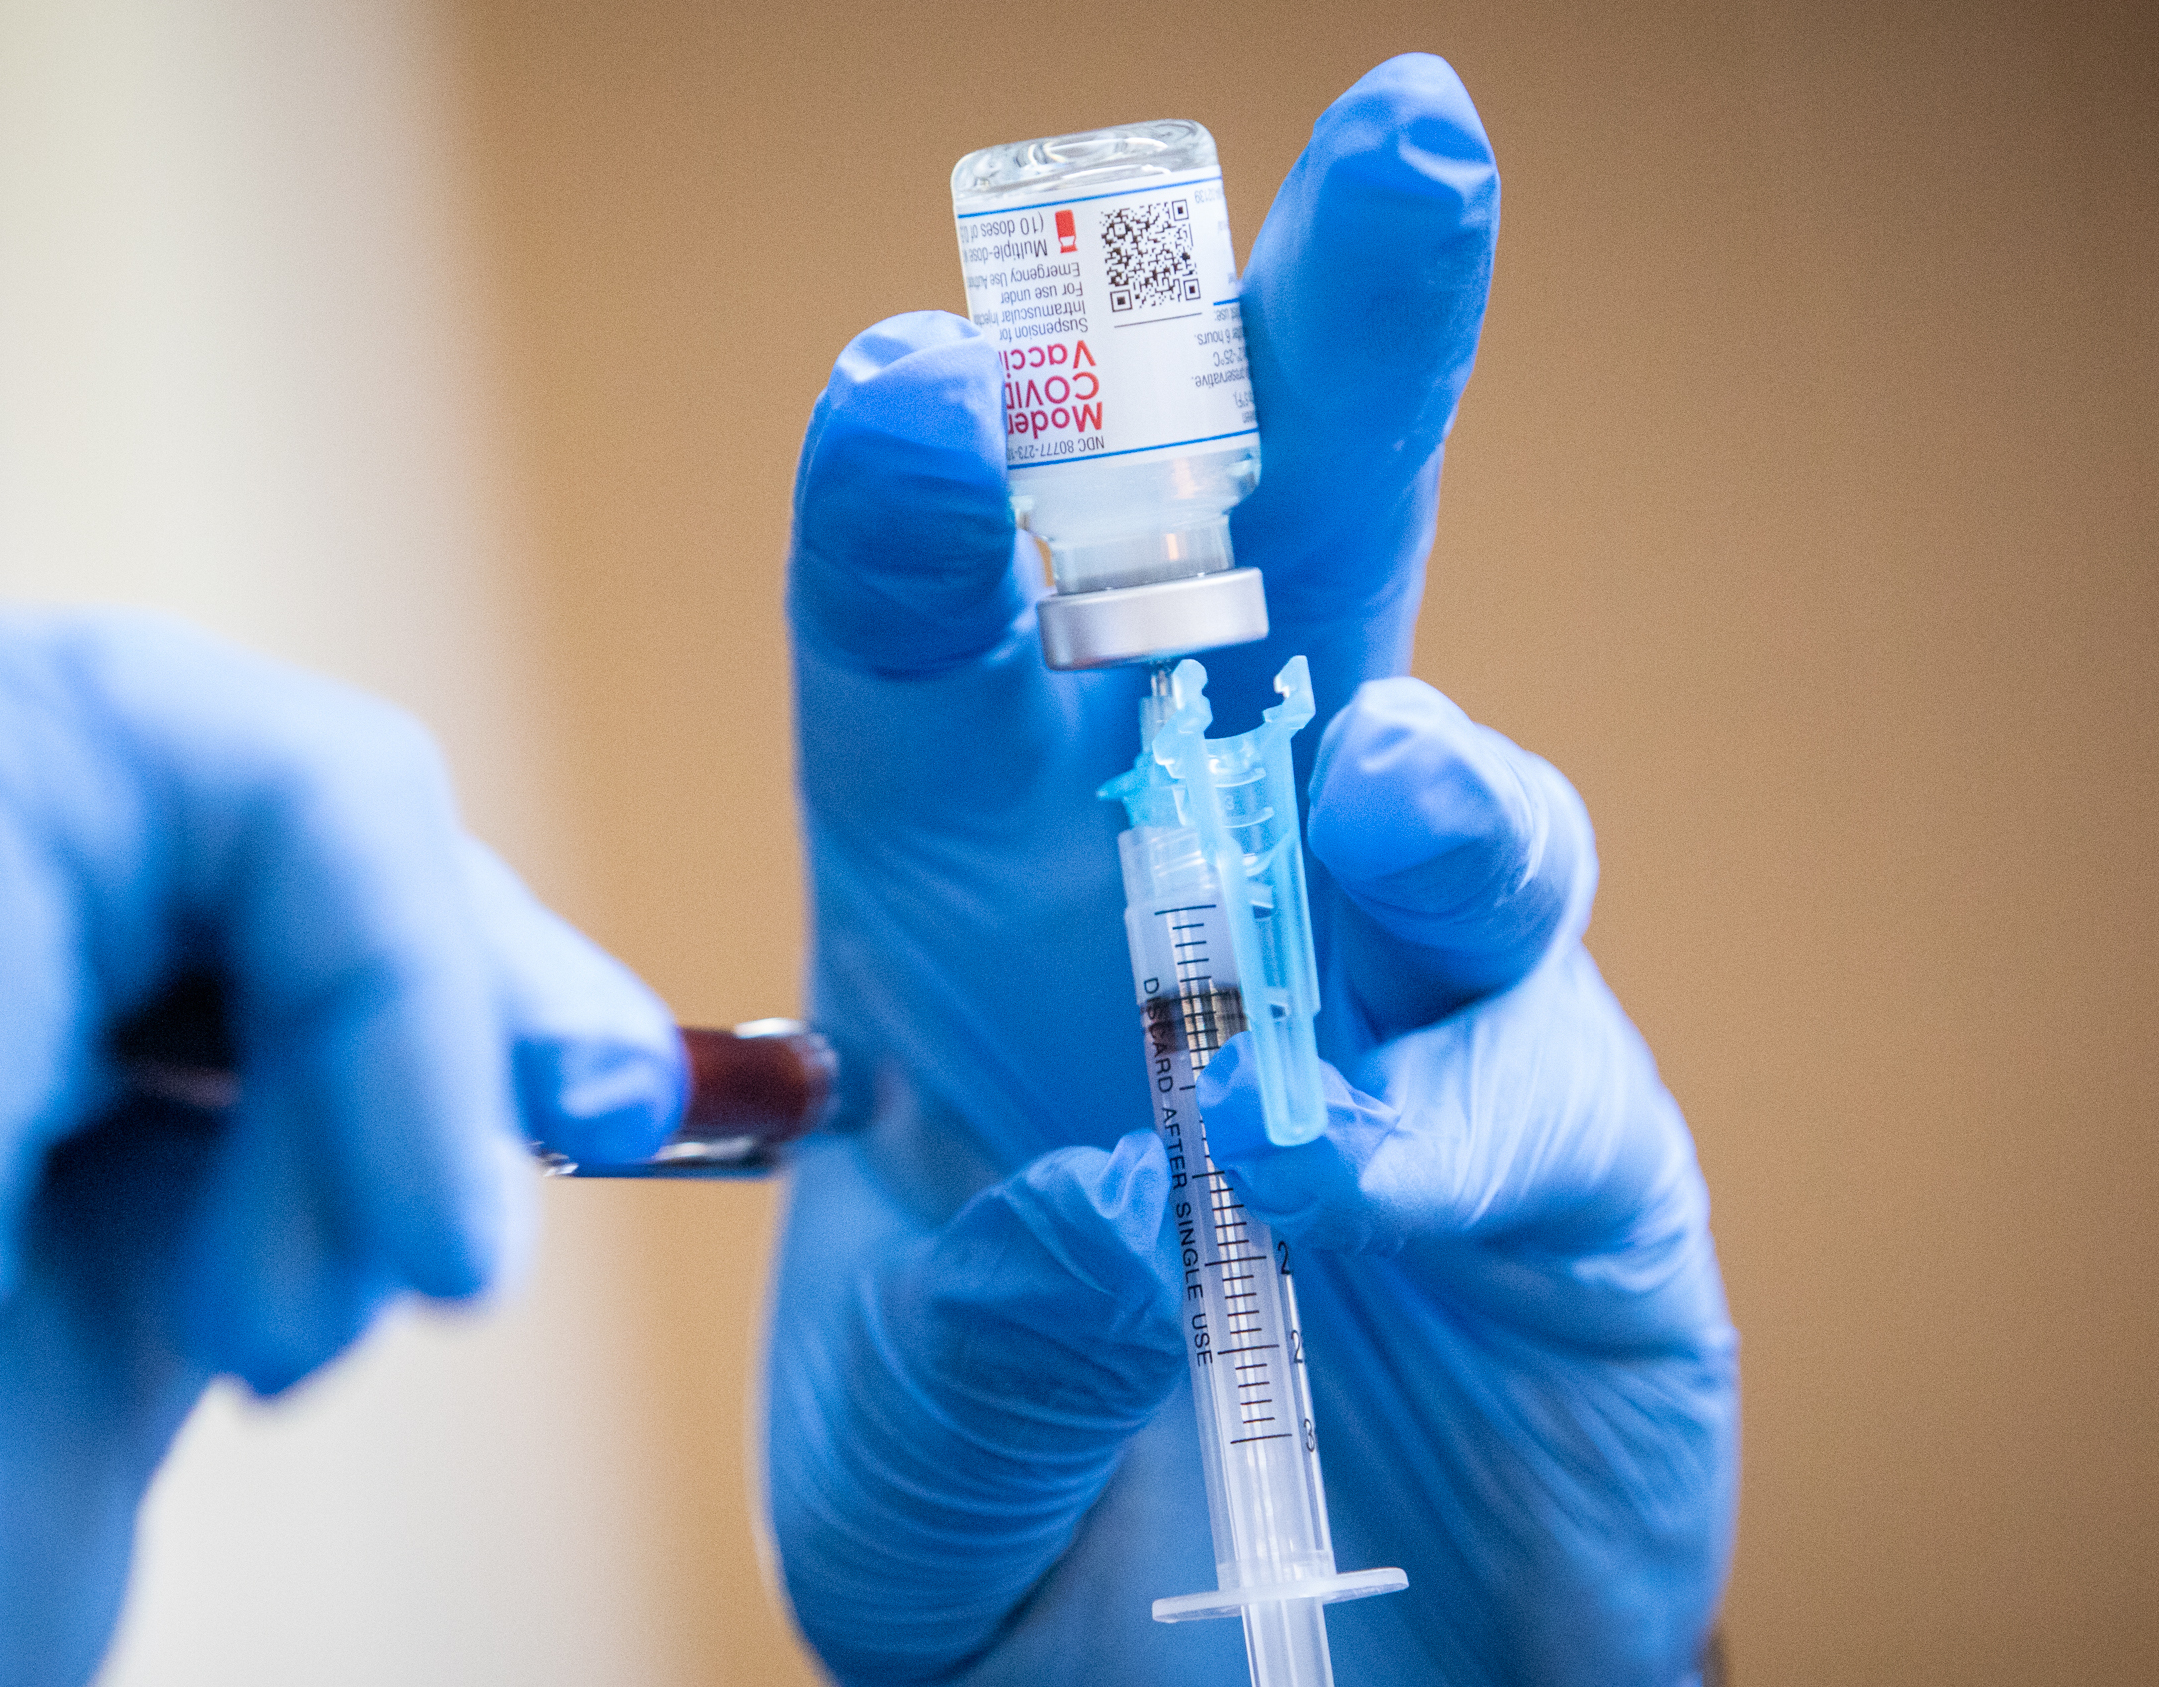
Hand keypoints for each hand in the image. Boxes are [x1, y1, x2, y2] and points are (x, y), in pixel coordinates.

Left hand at [767, 53, 1736, 1686]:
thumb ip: (952, 1362)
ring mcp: (1382, 992)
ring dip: (1432, 758)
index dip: (922, 521)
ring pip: (1441, 776)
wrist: (1254, 1675)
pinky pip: (1509, 1071)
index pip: (921, 668)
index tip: (913, 386)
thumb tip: (1088, 1200)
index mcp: (954, 919)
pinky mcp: (1546, 1127)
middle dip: (1309, 375)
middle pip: (1243, 586)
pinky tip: (1336, 1163)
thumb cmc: (1024, 1532)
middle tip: (1394, 151)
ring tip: (1383, 796)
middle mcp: (1174, 897)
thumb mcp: (904, 1489)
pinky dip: (1436, 1101)